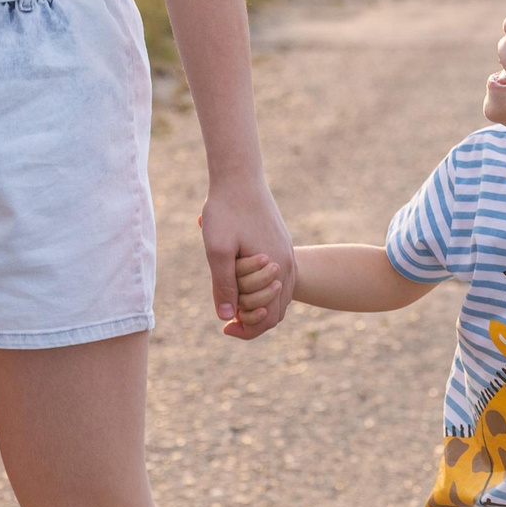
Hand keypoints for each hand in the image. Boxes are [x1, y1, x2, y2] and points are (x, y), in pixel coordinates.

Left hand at [199, 179, 295, 340]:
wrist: (239, 176)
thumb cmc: (226, 211)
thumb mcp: (217, 249)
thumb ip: (223, 285)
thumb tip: (227, 317)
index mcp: (276, 269)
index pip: (268, 318)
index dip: (247, 330)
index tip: (225, 327)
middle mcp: (288, 264)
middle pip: (276, 311)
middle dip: (252, 318)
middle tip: (227, 314)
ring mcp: (287, 254)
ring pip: (279, 296)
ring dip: (257, 303)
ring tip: (232, 299)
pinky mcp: (282, 245)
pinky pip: (278, 280)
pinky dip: (263, 289)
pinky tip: (241, 282)